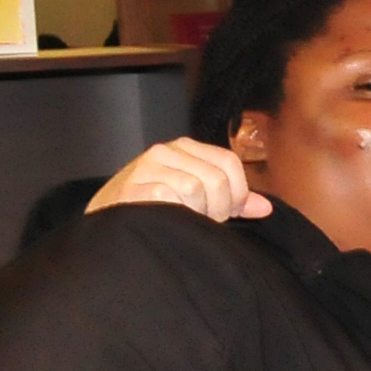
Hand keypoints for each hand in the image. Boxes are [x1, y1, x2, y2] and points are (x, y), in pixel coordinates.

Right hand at [89, 135, 270, 223]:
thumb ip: (229, 197)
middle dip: (217, 208)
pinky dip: (176, 215)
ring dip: (195, 215)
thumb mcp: (193, 196)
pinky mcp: (133, 186)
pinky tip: (166, 220)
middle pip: (218, 179)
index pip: (230, 163)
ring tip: (181, 220)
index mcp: (185, 148)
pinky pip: (171, 199)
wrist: (106, 222)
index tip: (227, 212)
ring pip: (196, 189)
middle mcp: (166, 151)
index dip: (237, 193)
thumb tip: (264, 207)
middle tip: (200, 220)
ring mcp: (147, 167)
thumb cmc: (153, 209)